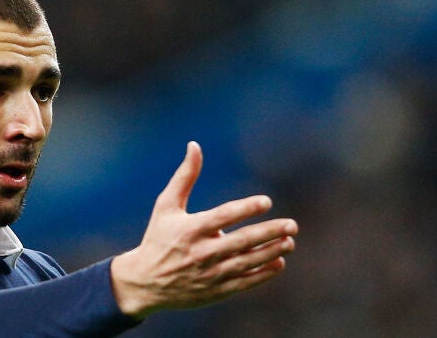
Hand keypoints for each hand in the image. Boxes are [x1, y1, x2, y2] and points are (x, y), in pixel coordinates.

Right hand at [110, 142, 297, 319]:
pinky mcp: (215, 291)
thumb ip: (184, 177)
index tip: (266, 201)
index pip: (223, 217)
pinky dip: (263, 274)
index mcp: (190, 230)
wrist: (145, 283)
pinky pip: (244, 282)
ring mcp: (210, 274)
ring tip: (289, 242)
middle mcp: (202, 253)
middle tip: (291, 225)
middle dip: (269, 233)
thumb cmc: (158, 238)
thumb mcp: (166, 206)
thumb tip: (194, 145)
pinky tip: (279, 262)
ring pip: (247, 262)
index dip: (246, 208)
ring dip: (271, 252)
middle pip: (241, 242)